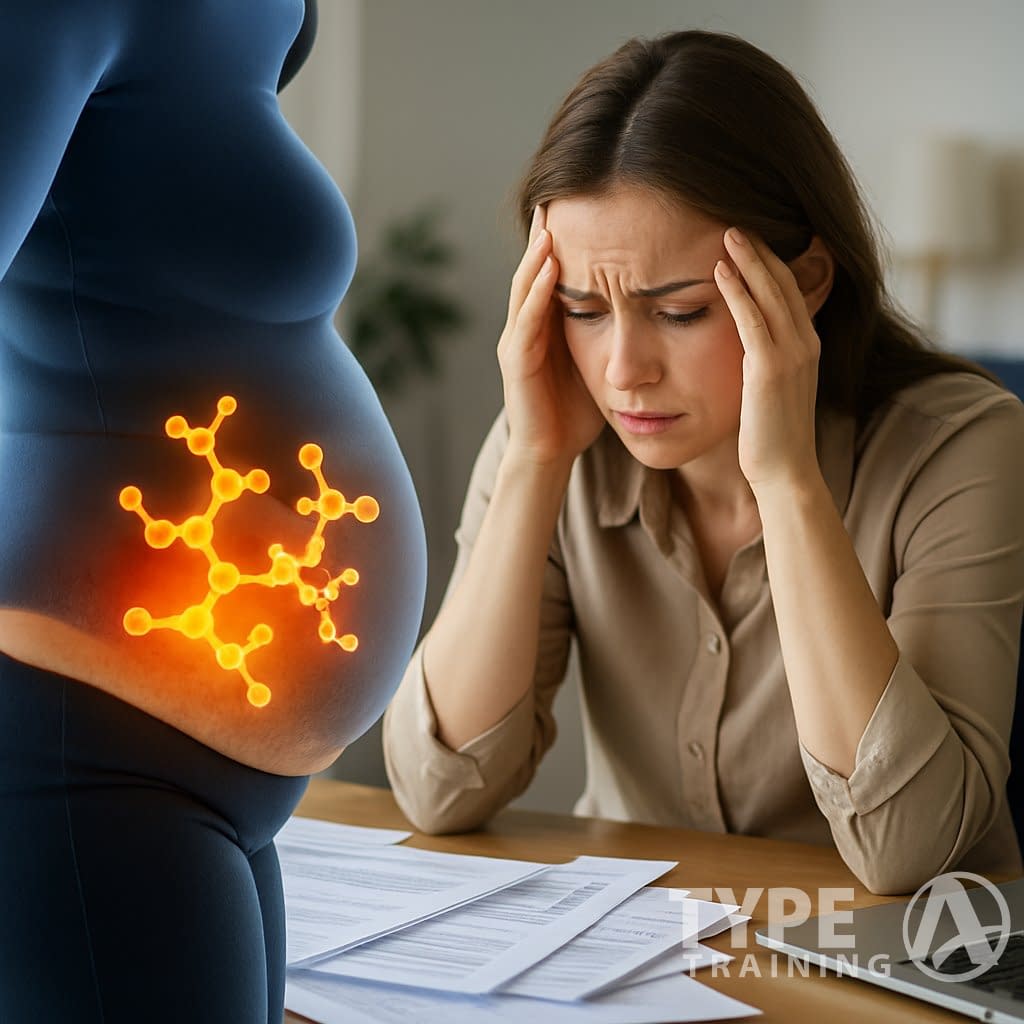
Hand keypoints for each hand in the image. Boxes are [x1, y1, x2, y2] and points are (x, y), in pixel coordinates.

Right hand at [496, 206, 604, 468]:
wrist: (551, 453)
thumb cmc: (576, 412)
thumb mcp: (597, 361)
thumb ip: (610, 331)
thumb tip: (649, 304)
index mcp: (547, 325)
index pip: (555, 272)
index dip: (568, 239)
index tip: (587, 203)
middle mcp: (527, 327)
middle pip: (535, 270)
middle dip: (546, 233)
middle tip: (561, 192)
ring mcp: (518, 343)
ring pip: (525, 288)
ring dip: (537, 255)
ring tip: (552, 220)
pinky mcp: (516, 363)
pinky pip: (526, 321)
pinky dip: (537, 293)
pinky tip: (550, 269)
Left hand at [714, 229, 820, 495]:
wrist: (784, 473)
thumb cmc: (770, 438)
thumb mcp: (769, 391)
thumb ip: (762, 362)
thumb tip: (744, 350)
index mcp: (806, 346)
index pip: (789, 292)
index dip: (770, 262)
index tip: (748, 239)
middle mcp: (805, 343)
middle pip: (784, 282)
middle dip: (761, 250)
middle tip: (736, 221)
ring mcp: (792, 354)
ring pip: (772, 293)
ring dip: (750, 259)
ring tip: (728, 231)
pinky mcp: (771, 369)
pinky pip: (752, 319)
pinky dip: (738, 291)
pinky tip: (720, 270)